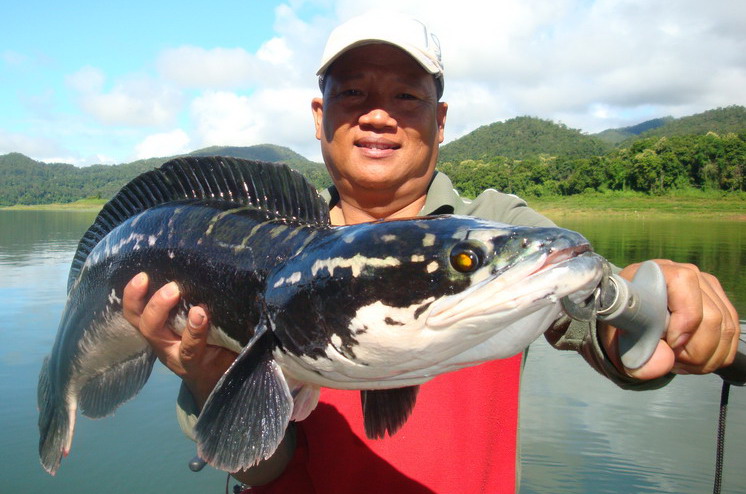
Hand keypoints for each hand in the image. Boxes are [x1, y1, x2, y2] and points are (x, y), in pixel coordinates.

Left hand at [122, 272, 236, 407]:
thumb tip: (258, 307)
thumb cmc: (227, 360)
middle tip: (174, 288)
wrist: (209, 378)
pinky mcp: (153, 329)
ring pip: (137, 321)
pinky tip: (139, 273)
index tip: (202, 312)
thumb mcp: (237, 354)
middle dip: (159, 308)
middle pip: (152, 332)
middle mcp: (169, 351)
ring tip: (143, 277)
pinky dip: (134, 295)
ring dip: (136, 299)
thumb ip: (242, 337)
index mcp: (192, 361)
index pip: (189, 349)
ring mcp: (158, 340)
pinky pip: (136, 313)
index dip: (194, 332)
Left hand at [600, 260, 739, 379]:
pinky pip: (732, 334)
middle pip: (712, 316)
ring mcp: (707, 287)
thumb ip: (637, 354)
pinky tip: (694, 360)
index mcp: (655, 272)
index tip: (671, 345)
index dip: (684, 320)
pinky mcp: (720, 302)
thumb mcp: (620, 342)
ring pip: (726, 328)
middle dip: (696, 350)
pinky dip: (717, 355)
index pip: (684, 283)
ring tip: (680, 362)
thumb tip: (664, 362)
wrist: (629, 322)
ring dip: (707, 357)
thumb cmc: (622, 326)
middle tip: (674, 361)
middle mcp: (685, 273)